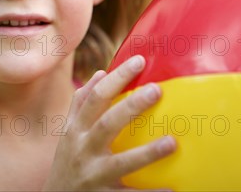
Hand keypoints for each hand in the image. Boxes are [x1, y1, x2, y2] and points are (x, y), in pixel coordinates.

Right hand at [42, 56, 175, 190]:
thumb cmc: (68, 161)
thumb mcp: (69, 133)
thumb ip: (81, 104)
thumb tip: (101, 74)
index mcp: (76, 130)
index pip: (95, 97)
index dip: (116, 78)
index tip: (139, 61)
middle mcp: (82, 150)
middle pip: (107, 123)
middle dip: (131, 106)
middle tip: (157, 90)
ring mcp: (93, 175)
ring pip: (121, 163)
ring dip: (147, 153)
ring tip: (172, 142)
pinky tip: (172, 189)